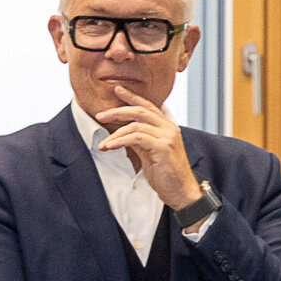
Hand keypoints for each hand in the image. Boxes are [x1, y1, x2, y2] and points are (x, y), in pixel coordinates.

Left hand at [93, 86, 200, 207]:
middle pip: (140, 111)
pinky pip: (136, 137)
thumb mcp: (150, 153)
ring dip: (115, 134)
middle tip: (100, 115)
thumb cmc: (165, 174)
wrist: (180, 190)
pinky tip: (109, 147)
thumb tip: (123, 133)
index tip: (118, 90)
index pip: (148, 105)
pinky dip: (120, 140)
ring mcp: (167, 136)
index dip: (132, 97)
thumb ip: (140, 140)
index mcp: (167, 126)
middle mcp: (169, 127)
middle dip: (118, 111)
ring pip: (136, 125)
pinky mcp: (163, 147)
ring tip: (102, 144)